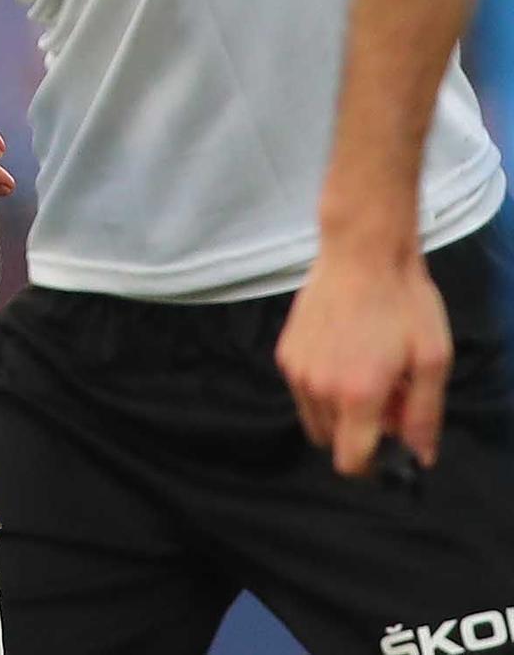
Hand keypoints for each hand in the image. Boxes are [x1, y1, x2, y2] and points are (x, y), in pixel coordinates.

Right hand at [277, 236, 451, 475]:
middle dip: (359, 432)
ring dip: (339, 411)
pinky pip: (303, 391)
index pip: (351, 460)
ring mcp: (295, 368)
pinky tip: (344, 354)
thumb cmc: (404, 303)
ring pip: (315, 418)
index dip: (374, 464)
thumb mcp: (433, 360)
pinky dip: (322, 387)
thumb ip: (425, 415)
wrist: (361, 253)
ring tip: (366, 373)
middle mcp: (318, 388)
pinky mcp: (284, 350)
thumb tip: (420, 457)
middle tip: (387, 397)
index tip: (392, 442)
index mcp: (357, 395)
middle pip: (333, 441)